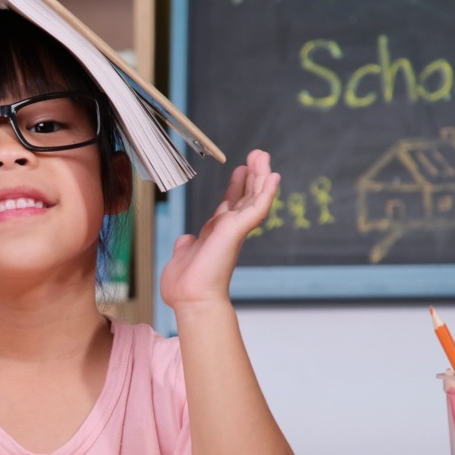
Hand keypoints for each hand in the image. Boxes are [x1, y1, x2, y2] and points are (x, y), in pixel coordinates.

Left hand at [160, 150, 279, 310]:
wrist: (190, 299)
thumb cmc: (185, 287)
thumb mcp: (182, 256)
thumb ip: (186, 245)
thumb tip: (185, 239)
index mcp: (216, 234)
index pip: (230, 205)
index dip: (236, 187)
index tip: (240, 170)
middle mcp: (229, 231)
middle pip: (246, 197)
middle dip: (252, 175)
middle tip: (258, 155)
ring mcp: (235, 230)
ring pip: (254, 198)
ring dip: (260, 176)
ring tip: (263, 156)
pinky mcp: (238, 231)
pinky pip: (257, 208)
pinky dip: (266, 192)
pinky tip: (272, 176)